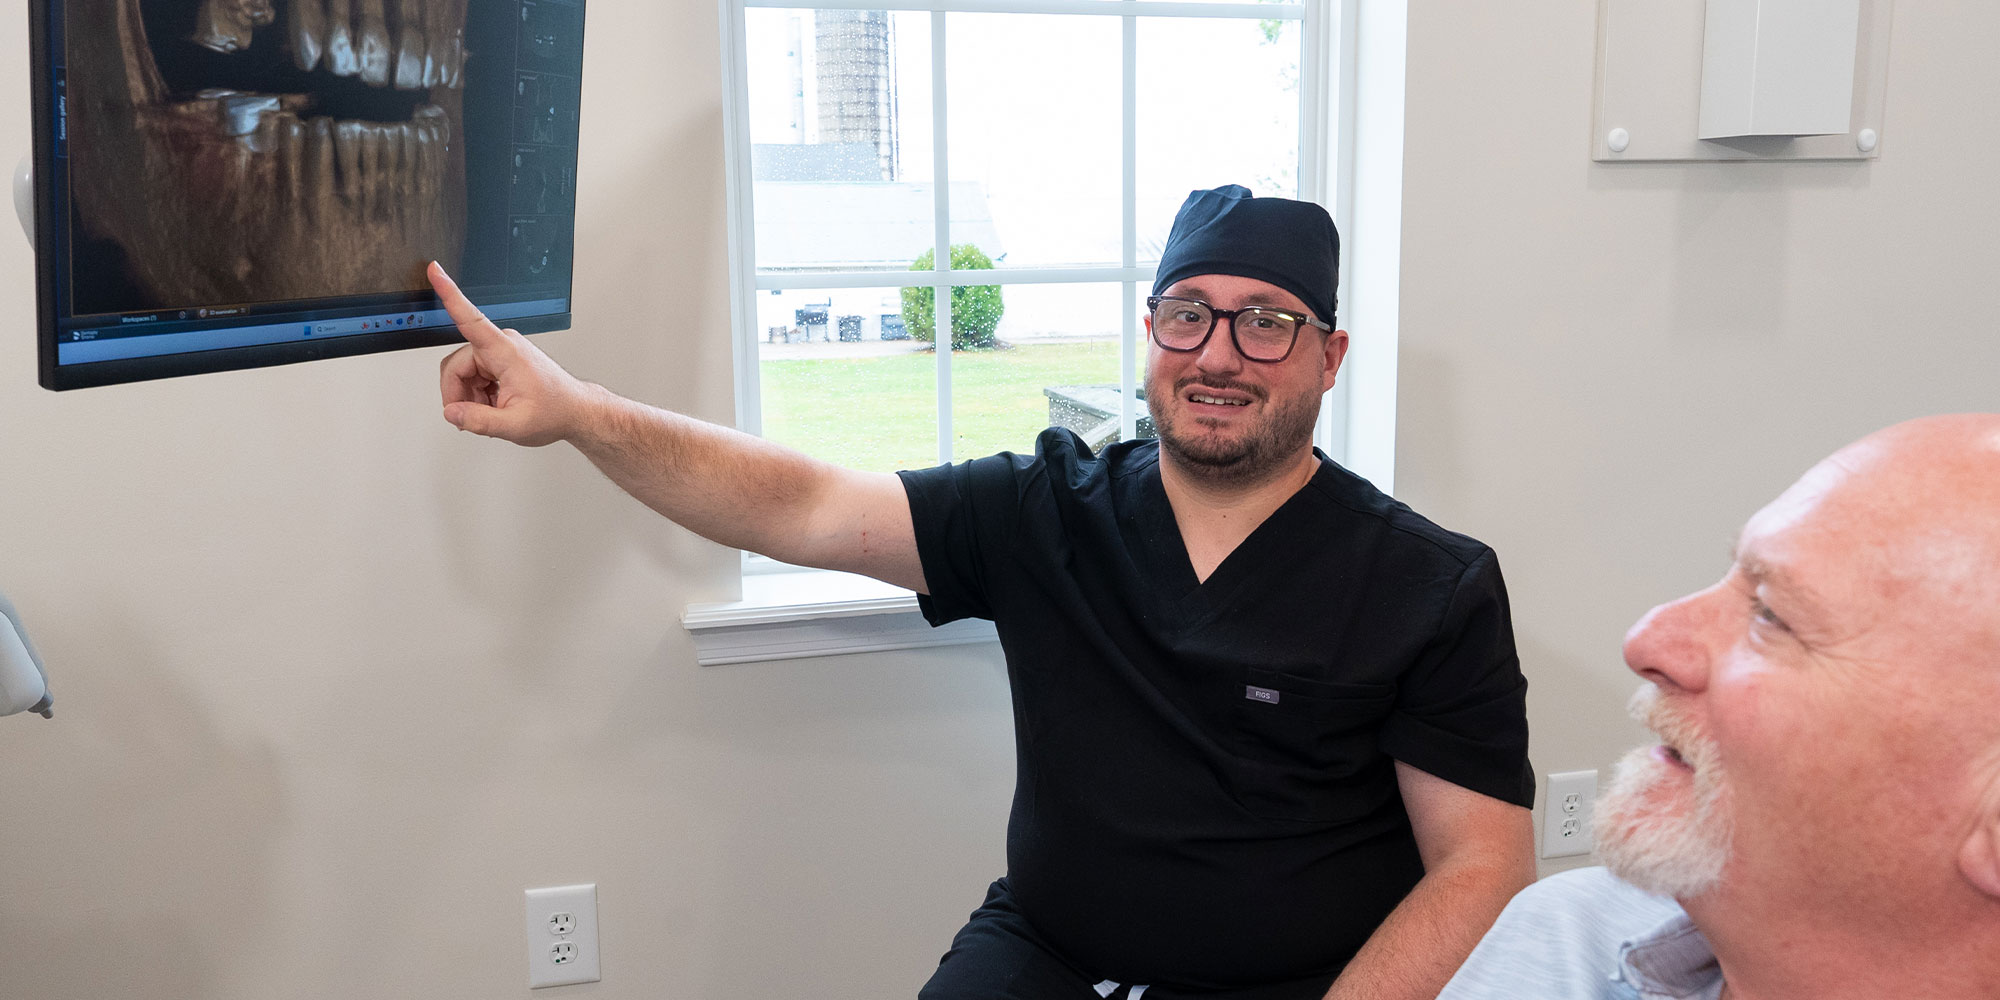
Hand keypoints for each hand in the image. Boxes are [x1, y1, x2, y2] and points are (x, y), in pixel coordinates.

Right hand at [431, 261, 591, 446]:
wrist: (575, 410)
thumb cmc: (555, 410)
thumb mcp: (516, 425)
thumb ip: (479, 421)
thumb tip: (452, 412)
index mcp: (506, 351)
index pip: (471, 318)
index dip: (450, 294)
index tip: (436, 271)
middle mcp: (501, 344)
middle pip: (455, 365)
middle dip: (458, 394)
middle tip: (469, 418)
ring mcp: (500, 351)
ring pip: (462, 372)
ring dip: (469, 397)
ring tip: (491, 412)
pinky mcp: (499, 359)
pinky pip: (473, 375)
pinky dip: (477, 395)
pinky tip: (493, 405)